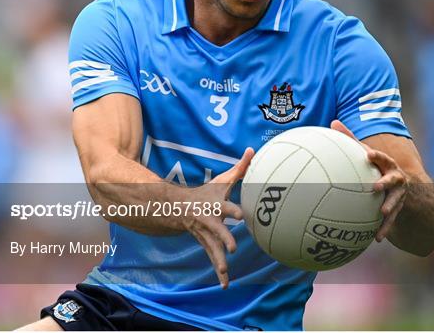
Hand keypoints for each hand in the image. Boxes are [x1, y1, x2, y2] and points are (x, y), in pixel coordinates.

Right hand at [180, 146, 254, 288]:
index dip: (233, 209)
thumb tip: (253, 149)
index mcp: (216, 205)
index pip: (226, 206)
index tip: (240, 214)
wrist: (180, 207)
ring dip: (218, 261)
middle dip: (224, 238)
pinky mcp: (205, 244)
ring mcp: (206, 234)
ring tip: (225, 273)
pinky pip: (212, 258)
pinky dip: (219, 272)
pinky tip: (225, 285)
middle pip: (217, 230)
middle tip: (232, 247)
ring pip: (212, 248)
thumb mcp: (222, 180)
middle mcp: (210, 221)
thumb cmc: (207, 193)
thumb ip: (240, 168)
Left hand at [330, 120, 408, 242]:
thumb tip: (333, 121)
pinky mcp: (397, 210)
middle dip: (387, 182)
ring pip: (396, 201)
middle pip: (394, 180)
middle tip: (376, 186)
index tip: (369, 155)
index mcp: (388, 165)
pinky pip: (391, 221)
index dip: (377, 156)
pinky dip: (384, 228)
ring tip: (382, 212)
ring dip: (390, 206)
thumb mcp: (366, 151)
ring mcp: (398, 196)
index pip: (384, 159)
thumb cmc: (376, 166)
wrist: (405, 187)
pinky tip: (377, 237)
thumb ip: (351, 138)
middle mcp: (397, 179)